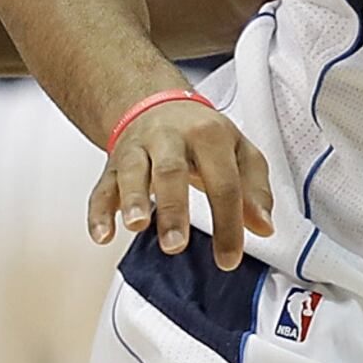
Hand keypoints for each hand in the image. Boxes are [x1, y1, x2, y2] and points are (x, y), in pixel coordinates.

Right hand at [88, 96, 274, 269]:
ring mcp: (137, 150)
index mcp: (209, 135)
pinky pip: (101, 187)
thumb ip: (255, 189)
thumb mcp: (240, 152)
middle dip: (173, 209)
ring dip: (132, 200)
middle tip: (176, 245)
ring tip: (137, 226)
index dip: (227, 223)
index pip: (223, 182)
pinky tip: (102, 235)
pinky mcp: (112, 165)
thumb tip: (264, 226)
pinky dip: (98, 212)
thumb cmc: (203, 135)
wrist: (157, 103)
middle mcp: (170, 139)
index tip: (228, 259)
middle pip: (171, 171)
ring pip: (132, 172)